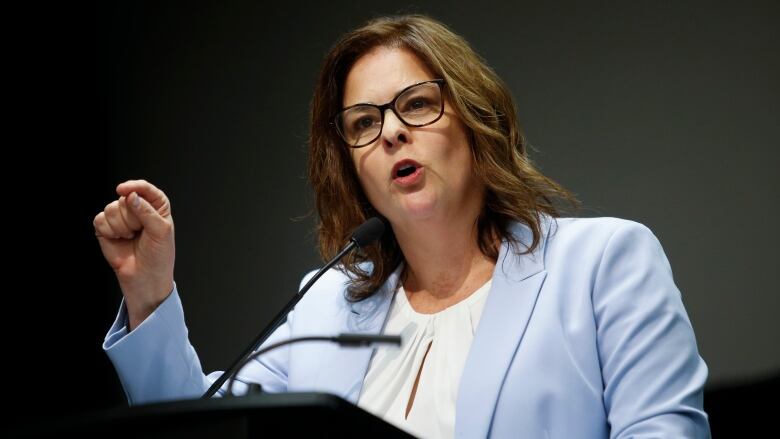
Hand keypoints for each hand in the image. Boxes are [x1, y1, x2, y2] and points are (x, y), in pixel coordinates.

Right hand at [94, 180, 175, 329]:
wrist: (144, 277)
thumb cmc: (158, 256)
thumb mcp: (160, 231)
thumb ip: (147, 212)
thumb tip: (130, 196)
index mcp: (156, 207)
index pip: (146, 189)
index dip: (135, 186)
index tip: (124, 190)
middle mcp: (137, 209)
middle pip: (125, 199)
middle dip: (132, 218)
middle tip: (140, 233)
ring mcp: (121, 218)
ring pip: (111, 208)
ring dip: (121, 226)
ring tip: (130, 237)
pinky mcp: (106, 228)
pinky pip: (100, 219)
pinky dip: (109, 231)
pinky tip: (119, 239)